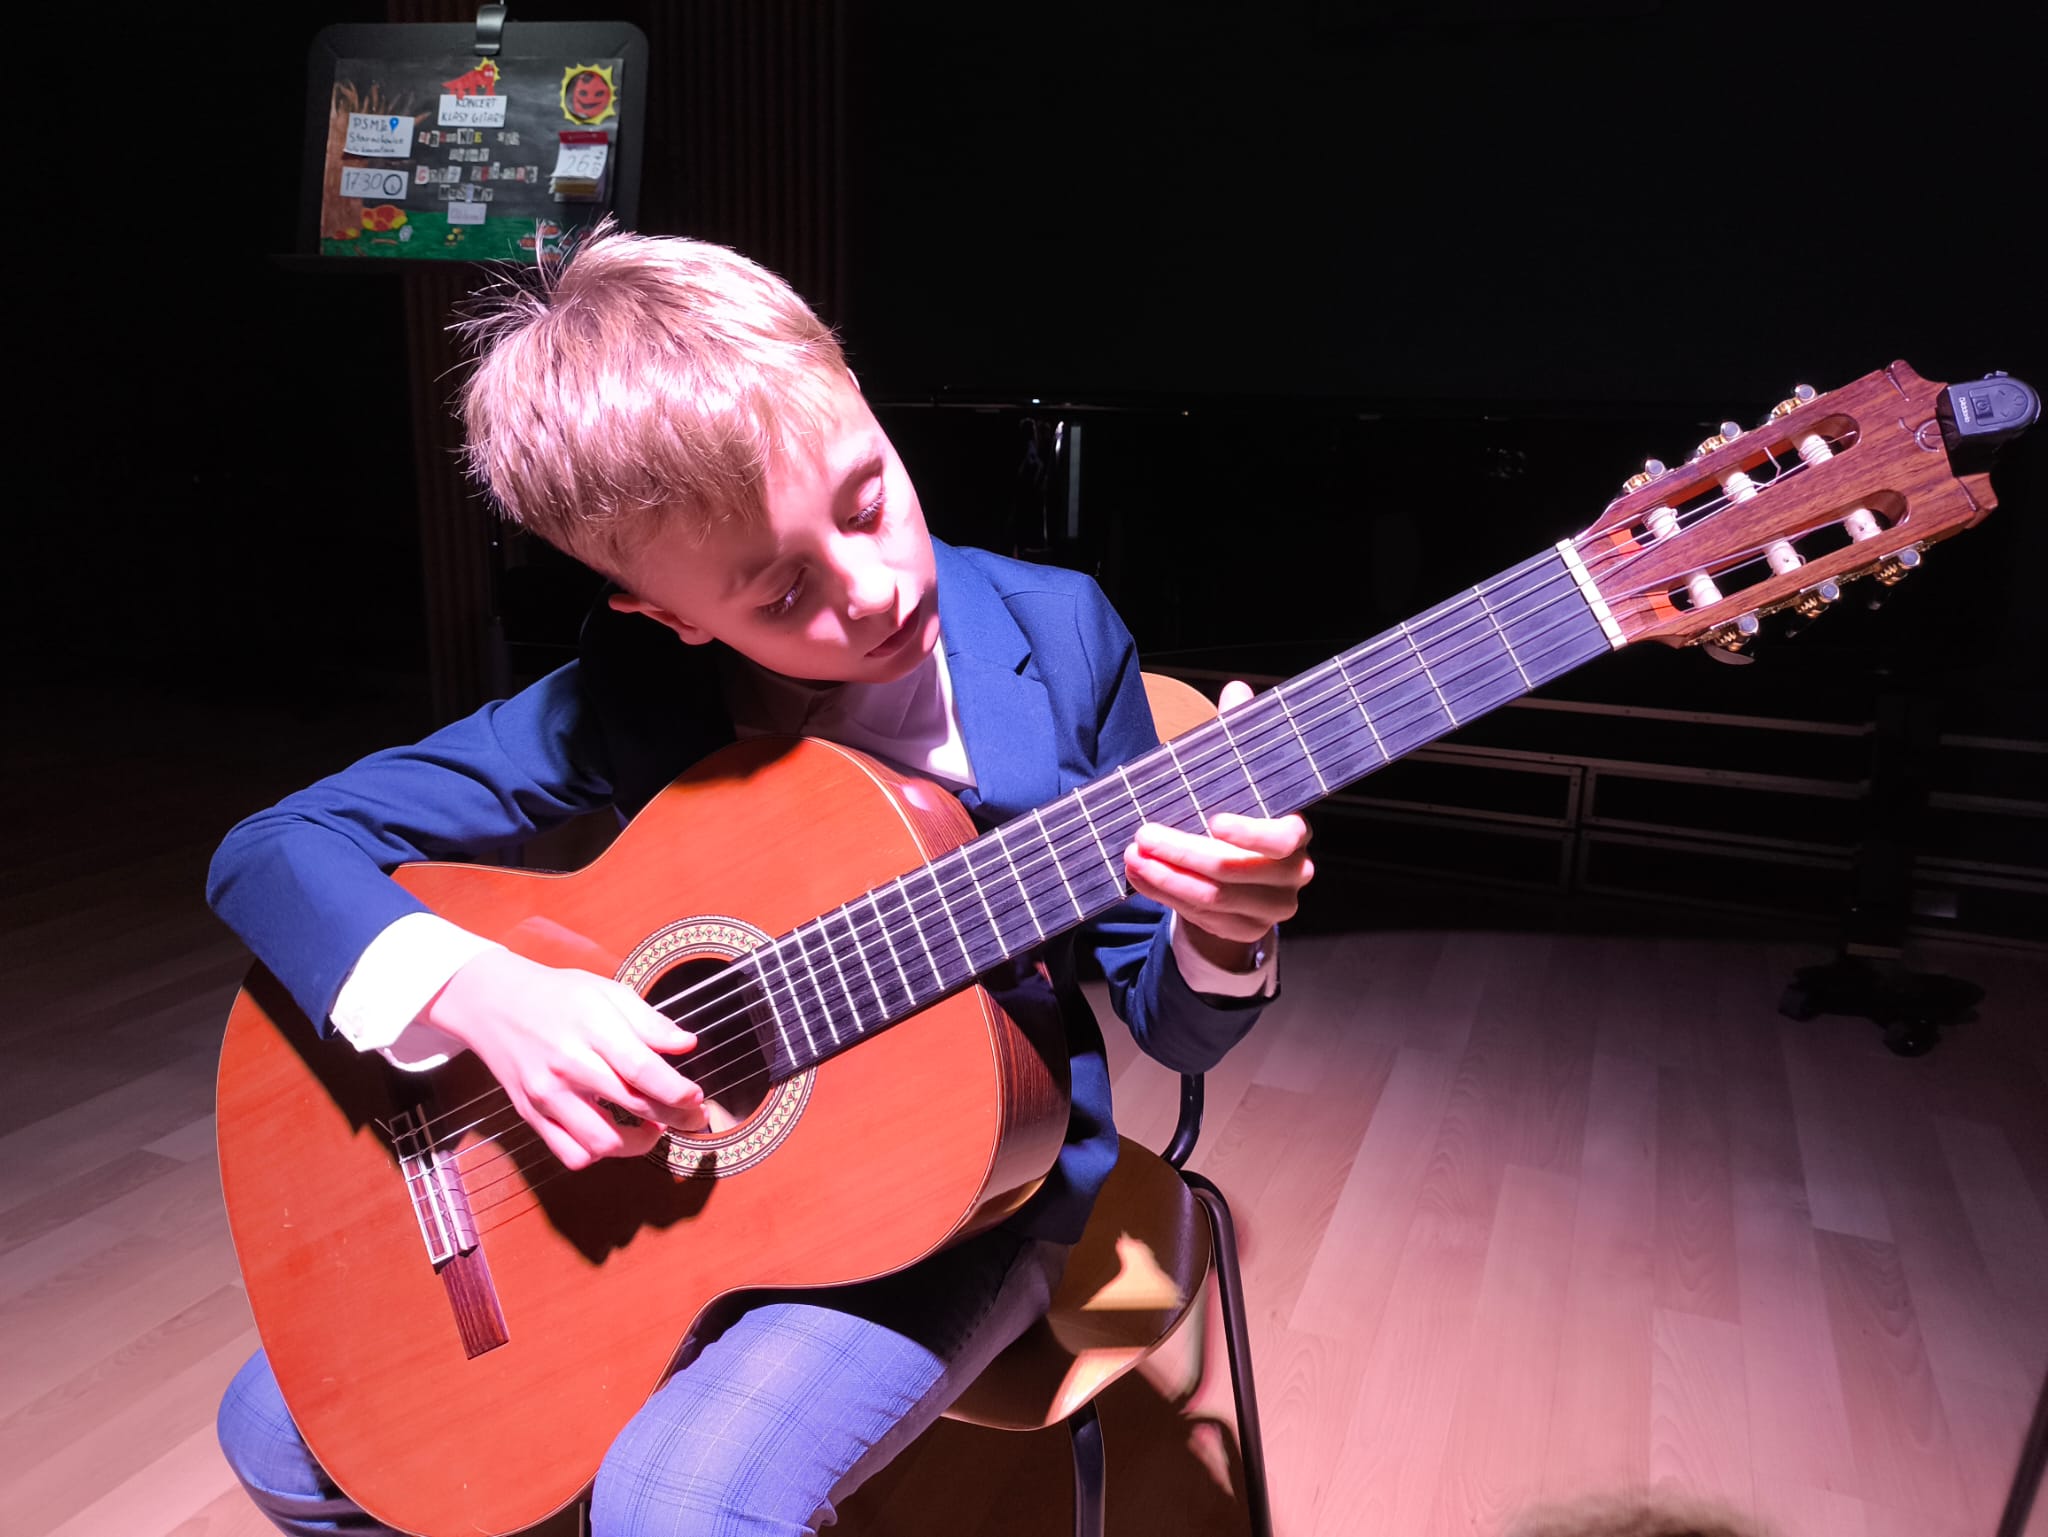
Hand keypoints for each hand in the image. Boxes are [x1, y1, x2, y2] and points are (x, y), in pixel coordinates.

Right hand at [421, 949, 707, 1169]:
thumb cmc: (558, 995)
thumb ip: (649, 1022)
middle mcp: (567, 1065)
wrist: (493, 1003)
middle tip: (694, 1116)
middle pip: (632, 1105)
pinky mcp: (532, 1116)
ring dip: (638, 1144)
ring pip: (602, 1143)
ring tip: (654, 1127)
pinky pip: (571, 1155)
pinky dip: (599, 1154)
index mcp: (590, 1028)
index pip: (642, 1069)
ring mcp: (546, 1096)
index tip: (697, 1098)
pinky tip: (614, 1135)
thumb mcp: (607, 992)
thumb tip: (686, 1045)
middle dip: (675, 1117)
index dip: (678, 1090)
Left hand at [1123, 680, 1314, 970]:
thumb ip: (1238, 737)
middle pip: (1235, 872)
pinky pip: (1200, 917)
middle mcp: (1291, 875)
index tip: (1212, 819)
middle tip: (1144, 833)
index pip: (1284, 839)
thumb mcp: (1238, 777)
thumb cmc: (1238, 818)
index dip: (1250, 833)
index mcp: (1295, 834)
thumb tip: (1237, 689)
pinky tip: (1139, 876)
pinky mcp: (1243, 930)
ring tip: (1132, 855)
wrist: (1244, 880)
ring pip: (1213, 898)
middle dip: (1184, 852)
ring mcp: (1269, 909)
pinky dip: (1165, 895)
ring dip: (1167, 877)